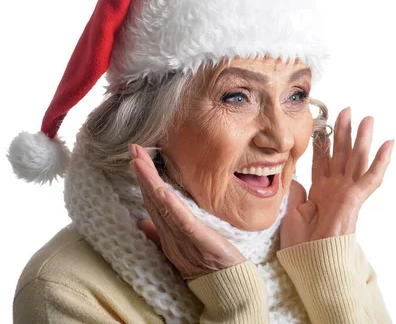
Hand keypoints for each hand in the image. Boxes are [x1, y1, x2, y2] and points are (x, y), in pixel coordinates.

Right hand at [129, 144, 245, 279]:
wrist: (225, 284)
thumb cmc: (206, 264)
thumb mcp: (182, 246)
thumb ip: (160, 234)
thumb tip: (141, 223)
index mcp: (168, 230)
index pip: (152, 199)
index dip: (143, 178)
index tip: (136, 156)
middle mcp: (170, 231)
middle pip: (152, 197)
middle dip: (142, 172)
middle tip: (132, 149)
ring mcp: (181, 235)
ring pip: (161, 204)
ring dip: (149, 181)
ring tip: (139, 161)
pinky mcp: (197, 238)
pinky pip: (181, 220)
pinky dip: (169, 206)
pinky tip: (161, 191)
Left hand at [280, 107, 393, 249]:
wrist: (309, 261)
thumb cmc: (301, 244)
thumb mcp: (292, 213)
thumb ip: (297, 194)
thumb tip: (297, 180)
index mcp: (320, 190)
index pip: (323, 159)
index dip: (324, 141)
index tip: (322, 122)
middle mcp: (335, 187)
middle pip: (341, 153)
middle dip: (343, 131)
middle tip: (345, 110)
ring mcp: (347, 192)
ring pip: (357, 159)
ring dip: (362, 138)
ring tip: (367, 118)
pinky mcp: (355, 200)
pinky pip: (371, 178)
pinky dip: (381, 162)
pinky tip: (388, 144)